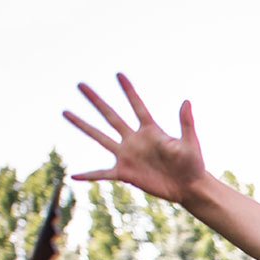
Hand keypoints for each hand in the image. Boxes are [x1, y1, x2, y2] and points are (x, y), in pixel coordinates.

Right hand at [64, 74, 208, 204]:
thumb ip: (185, 123)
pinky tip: (73, 176)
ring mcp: (127, 155)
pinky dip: (88, 175)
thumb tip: (186, 101)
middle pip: (111, 116)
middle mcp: (134, 139)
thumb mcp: (190, 142)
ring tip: (66, 112)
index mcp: (151, 130)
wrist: (189, 186)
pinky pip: (102, 174)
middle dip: (96, 101)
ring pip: (100, 138)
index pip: (137, 106)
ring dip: (82, 125)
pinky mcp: (125, 173)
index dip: (128, 90)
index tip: (118, 73)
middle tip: (80, 85)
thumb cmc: (193, 164)